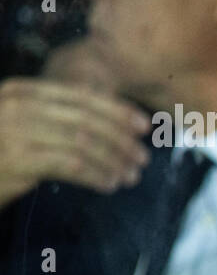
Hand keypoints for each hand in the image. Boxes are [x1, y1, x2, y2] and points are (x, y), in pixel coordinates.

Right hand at [0, 77, 151, 209]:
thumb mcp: (23, 124)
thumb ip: (57, 119)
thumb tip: (111, 127)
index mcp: (22, 90)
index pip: (80, 96)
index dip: (116, 110)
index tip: (143, 126)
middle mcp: (18, 105)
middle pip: (85, 119)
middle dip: (120, 138)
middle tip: (143, 156)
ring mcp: (15, 131)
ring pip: (82, 142)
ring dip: (113, 160)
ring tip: (131, 175)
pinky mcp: (18, 159)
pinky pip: (70, 165)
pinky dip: (95, 174)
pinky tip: (109, 184)